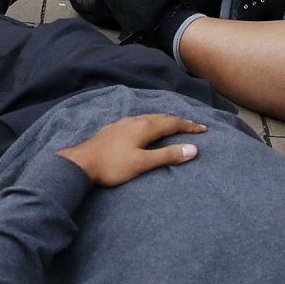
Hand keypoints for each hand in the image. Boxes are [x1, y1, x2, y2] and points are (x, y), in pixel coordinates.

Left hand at [59, 114, 206, 187]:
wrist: (80, 163)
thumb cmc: (112, 165)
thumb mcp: (142, 163)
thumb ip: (167, 156)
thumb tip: (193, 149)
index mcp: (144, 127)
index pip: (173, 123)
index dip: (189, 126)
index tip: (204, 129)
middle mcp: (135, 120)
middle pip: (162, 117)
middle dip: (179, 121)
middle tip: (193, 126)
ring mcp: (123, 123)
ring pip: (149, 117)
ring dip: (164, 120)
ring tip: (173, 125)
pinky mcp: (114, 129)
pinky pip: (139, 121)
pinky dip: (151, 123)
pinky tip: (146, 128)